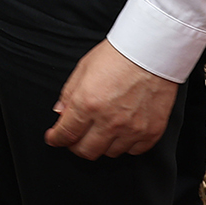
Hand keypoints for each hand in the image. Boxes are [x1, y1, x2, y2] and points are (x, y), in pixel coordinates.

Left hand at [45, 40, 178, 158]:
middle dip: (76, 145)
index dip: (56, 139)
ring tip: (102, 129)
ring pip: (110, 153)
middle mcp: (109, 121)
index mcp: (87, 103)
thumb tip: (61, 113)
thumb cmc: (118, 56)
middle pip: (86, 151)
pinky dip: (126, 144)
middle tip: (76, 137)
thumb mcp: (83, 69)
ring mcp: (132, 129)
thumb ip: (69, 95)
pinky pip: (134, 151)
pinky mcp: (151, 132)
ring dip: (102, 144)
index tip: (54, 138)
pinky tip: (123, 131)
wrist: (151, 51)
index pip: (66, 134)